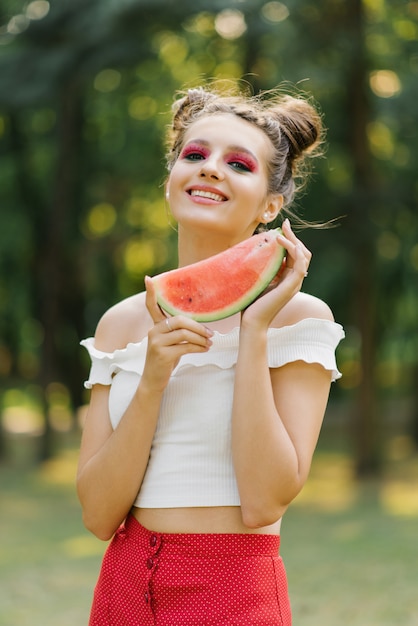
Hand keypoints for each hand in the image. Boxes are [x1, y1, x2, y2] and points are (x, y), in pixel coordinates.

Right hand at [142, 276, 212, 390]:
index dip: (150, 293)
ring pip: (184, 334)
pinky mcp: (162, 355)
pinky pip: (185, 347)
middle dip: (198, 326)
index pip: (151, 306)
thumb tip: (201, 325)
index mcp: (155, 326)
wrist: (153, 381)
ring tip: (210, 343)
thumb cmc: (165, 360)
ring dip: (201, 339)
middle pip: (179, 320)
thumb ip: (177, 331)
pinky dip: (198, 348)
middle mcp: (153, 332)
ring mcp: (156, 343)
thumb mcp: (168, 343)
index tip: (148, 279)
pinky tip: (204, 349)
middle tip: (210, 333)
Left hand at [241, 219, 310, 329]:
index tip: (280, 228)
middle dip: (293, 236)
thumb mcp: (257, 280)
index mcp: (287, 278)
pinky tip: (283, 243)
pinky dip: (294, 252)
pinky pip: (300, 265)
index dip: (290, 239)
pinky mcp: (291, 286)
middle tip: (284, 224)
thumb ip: (262, 267)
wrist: (252, 322)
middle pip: (302, 252)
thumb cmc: (251, 304)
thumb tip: (256, 250)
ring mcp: (294, 283)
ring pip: (303, 256)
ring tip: (281, 232)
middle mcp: (294, 280)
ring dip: (293, 241)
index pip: (294, 254)